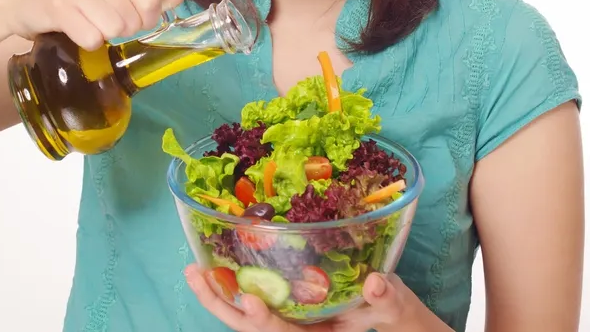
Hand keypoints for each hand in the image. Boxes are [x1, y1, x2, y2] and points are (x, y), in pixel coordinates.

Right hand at [3, 0, 184, 49]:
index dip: (148, 18)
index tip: (132, 19)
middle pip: (134, 19)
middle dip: (123, 30)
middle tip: (103, 22)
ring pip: (115, 29)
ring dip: (104, 36)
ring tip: (89, 24)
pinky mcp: (57, 7)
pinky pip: (91, 38)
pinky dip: (86, 41)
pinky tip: (76, 30)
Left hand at [185, 264, 436, 331]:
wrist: (390, 312)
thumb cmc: (392, 310)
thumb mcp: (395, 307)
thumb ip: (387, 300)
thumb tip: (376, 284)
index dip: (266, 323)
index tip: (251, 303)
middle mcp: (296, 331)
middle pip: (250, 328)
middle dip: (221, 305)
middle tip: (196, 275)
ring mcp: (288, 319)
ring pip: (244, 314)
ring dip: (217, 294)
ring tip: (194, 270)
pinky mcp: (284, 304)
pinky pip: (251, 297)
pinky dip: (231, 284)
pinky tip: (213, 263)